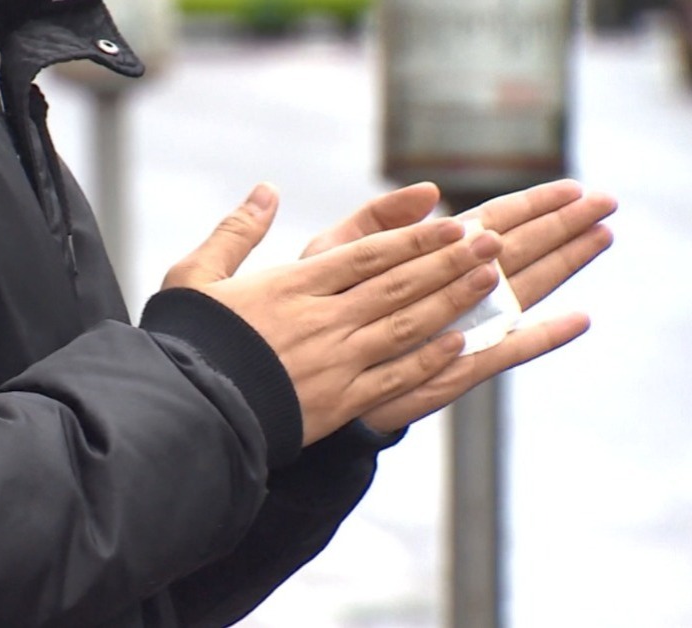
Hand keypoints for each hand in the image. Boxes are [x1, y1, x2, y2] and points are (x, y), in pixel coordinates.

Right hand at [163, 184, 503, 444]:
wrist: (184, 409)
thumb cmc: (185, 340)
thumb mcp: (196, 275)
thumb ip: (236, 231)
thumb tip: (266, 189)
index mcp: (290, 286)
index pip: (366, 255)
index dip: (414, 237)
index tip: (453, 221)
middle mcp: (321, 320)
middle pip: (397, 284)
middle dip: (448, 259)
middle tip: (492, 239)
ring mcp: (335, 362)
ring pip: (405, 324)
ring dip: (451, 299)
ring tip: (490, 277)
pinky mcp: (337, 402)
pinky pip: (395, 377)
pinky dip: (430, 358)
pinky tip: (461, 342)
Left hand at [300, 179, 615, 431]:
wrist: (302, 374)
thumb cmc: (318, 308)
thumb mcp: (337, 253)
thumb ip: (378, 221)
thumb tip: (429, 189)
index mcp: (427, 260)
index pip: (489, 225)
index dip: (530, 205)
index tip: (572, 186)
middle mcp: (452, 293)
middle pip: (517, 252)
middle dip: (561, 227)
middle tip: (607, 201)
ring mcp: (458, 328)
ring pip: (520, 293)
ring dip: (561, 266)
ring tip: (601, 237)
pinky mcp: (452, 368)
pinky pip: (501, 352)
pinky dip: (538, 338)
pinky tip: (575, 320)